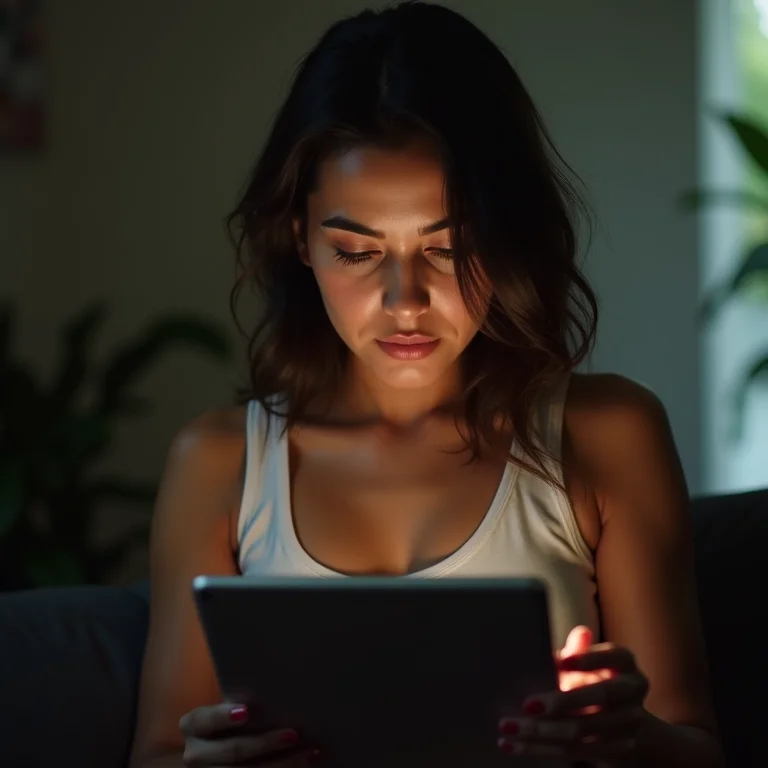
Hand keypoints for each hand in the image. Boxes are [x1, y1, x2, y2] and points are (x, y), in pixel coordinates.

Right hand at [179, 702, 321, 765]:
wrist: (218, 757)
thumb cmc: (231, 723)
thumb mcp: (228, 713)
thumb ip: (241, 704)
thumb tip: (283, 685)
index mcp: (194, 726)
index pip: (203, 719)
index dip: (223, 716)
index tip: (246, 711)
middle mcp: (195, 754)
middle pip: (233, 751)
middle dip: (265, 743)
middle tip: (294, 734)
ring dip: (283, 764)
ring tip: (310, 753)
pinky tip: (305, 766)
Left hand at [497, 626, 648, 765]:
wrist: (620, 721)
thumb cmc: (589, 680)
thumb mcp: (582, 662)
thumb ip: (577, 651)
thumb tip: (581, 634)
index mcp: (625, 662)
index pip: (614, 655)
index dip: (589, 658)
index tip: (561, 662)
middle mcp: (633, 691)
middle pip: (600, 696)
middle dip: (562, 702)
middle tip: (526, 704)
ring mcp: (629, 724)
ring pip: (582, 730)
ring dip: (541, 731)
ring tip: (508, 727)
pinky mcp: (617, 751)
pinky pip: (575, 752)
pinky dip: (540, 749)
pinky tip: (513, 745)